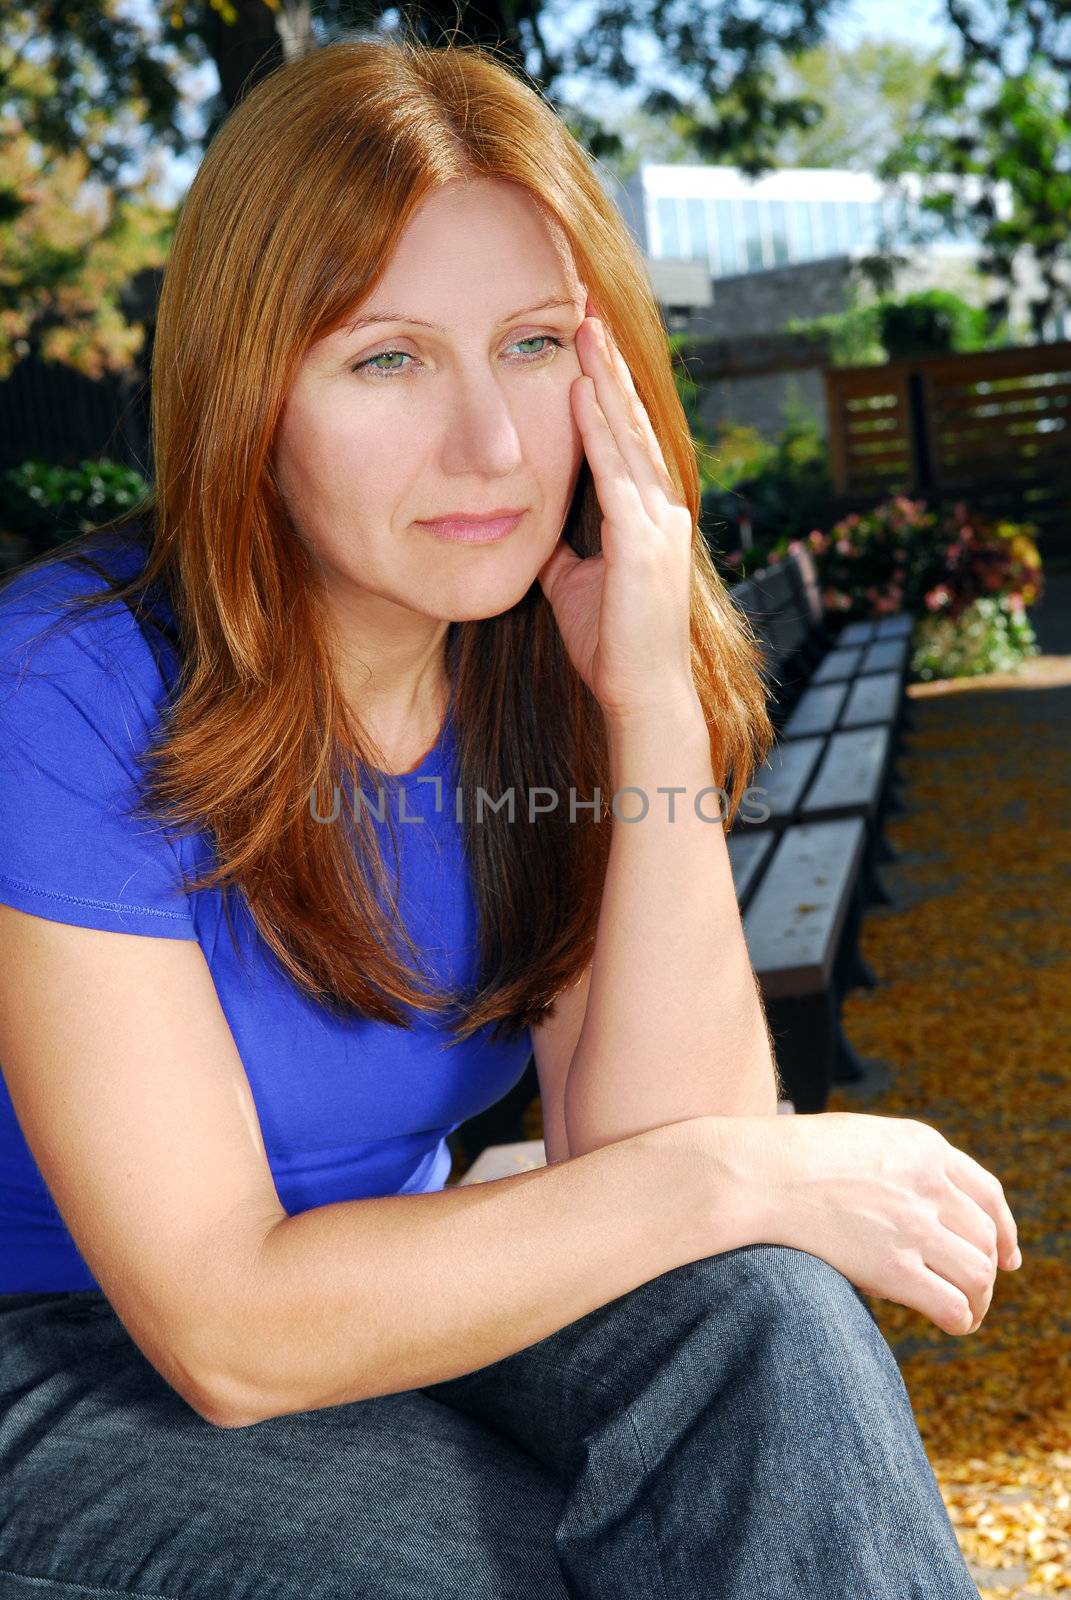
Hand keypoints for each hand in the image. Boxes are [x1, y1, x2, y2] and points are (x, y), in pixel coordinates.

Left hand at [536, 294, 696, 721]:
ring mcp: (658, 523)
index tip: (584, 342)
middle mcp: (660, 508)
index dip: (605, 388)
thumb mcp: (574, 583)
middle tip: (586, 308)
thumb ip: (560, 548)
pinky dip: (599, 430)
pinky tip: (582, 391)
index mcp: (646, 514)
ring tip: (584, 328)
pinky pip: (617, 474)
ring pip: (628, 435)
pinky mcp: (644, 544)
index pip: (624, 437)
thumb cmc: (611, 645)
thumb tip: (530, 524)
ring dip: (605, 379)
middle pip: (631, 421)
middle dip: (608, 365)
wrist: (639, 695)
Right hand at [720, 1111, 1021, 1337]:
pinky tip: (952, 1323)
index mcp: (922, 1146)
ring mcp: (914, 1225)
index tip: (1007, 1256)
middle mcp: (928, 1183)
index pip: (987, 1193)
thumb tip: (916, 1207)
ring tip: (965, 1311)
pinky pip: (953, 1305)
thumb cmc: (789, 1158)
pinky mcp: (894, 1268)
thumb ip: (897, 1165)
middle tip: (974, 1290)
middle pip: (986, 1237)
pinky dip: (962, 1319)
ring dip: (977, 1298)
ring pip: (979, 1274)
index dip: (1004, 1229)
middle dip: (986, 1268)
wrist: (752, 1174)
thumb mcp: (859, 1140)